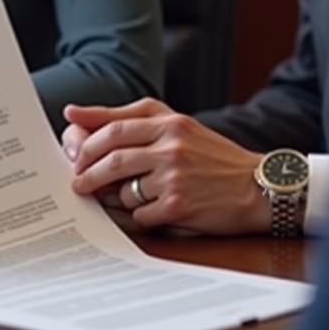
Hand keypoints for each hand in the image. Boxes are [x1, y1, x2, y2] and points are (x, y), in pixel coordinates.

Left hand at [61, 99, 269, 234]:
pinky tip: (151, 212)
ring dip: (115, 198)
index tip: (70, 149)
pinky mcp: (178, 206)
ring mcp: (174, 176)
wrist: (258, 187)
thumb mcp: (179, 126)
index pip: (115, 127)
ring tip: (119, 198)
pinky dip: (138, 216)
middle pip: (112, 157)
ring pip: (123, 190)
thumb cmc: (213, 157)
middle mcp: (171, 145)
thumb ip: (132, 118)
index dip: (86, 140)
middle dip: (87, 171)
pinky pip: (140, 215)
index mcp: (170, 121)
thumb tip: (74, 113)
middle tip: (77, 182)